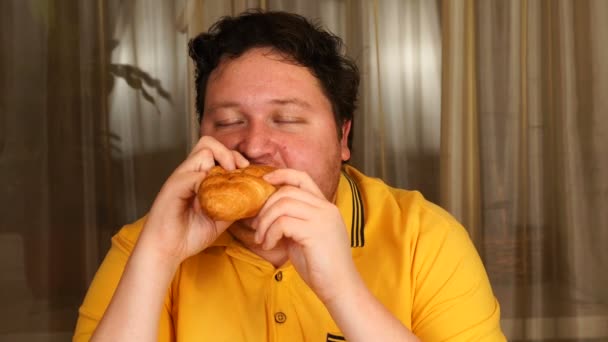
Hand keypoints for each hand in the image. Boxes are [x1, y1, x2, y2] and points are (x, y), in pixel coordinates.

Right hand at [139, 136, 249, 263]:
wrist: (167, 250)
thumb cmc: (189, 235)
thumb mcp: (221, 218)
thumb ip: (234, 205)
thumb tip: (255, 199)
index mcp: (199, 177)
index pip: (216, 152)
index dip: (233, 157)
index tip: (245, 169)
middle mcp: (189, 173)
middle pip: (208, 143)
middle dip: (228, 153)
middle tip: (237, 169)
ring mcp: (181, 177)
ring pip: (203, 152)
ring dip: (220, 162)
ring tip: (227, 179)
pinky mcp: (174, 186)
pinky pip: (195, 175)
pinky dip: (207, 182)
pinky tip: (212, 198)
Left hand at [251, 169, 358, 303]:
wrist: (340, 288)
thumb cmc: (321, 266)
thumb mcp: (305, 237)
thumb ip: (292, 221)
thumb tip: (267, 212)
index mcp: (325, 207)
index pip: (302, 177)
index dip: (281, 174)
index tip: (265, 180)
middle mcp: (326, 208)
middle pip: (287, 191)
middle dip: (265, 207)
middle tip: (257, 227)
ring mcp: (322, 218)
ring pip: (282, 205)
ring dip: (265, 222)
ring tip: (262, 239)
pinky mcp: (315, 232)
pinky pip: (283, 223)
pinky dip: (270, 234)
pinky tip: (269, 246)